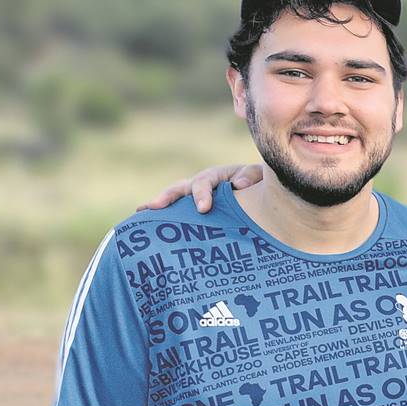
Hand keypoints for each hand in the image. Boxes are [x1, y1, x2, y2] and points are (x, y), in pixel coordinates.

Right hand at [136, 163, 263, 213]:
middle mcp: (203, 186)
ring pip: (175, 200)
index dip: (201, 194)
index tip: (203, 209)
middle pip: (181, 188)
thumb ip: (252, 176)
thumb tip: (238, 184)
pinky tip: (150, 229)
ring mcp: (197, 198)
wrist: (266, 195)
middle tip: (154, 207)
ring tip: (140, 214)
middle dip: (168, 197)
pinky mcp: (197, 213)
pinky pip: (180, 215)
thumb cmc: (263, 185)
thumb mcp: (261, 176)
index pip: (204, 182)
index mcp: (218, 176)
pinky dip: (166, 219)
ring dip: (159, 206)